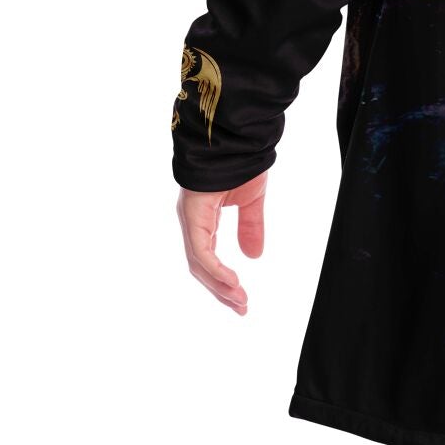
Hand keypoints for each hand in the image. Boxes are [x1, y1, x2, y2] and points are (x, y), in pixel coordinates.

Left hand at [176, 170, 267, 314]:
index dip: (223, 281)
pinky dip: (215, 268)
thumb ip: (250, 227)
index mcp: (203, 218)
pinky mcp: (193, 214)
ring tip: (239, 300)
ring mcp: (190, 218)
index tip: (241, 299)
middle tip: (241, 308)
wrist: (236, 137)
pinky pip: (201, 250)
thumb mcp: (251, 201)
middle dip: (221, 290)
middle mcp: (192, 222)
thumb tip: (254, 256)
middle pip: (201, 266)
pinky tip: (231, 281)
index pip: (207, 259)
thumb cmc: (242, 162)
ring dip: (219, 285)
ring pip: (199, 263)